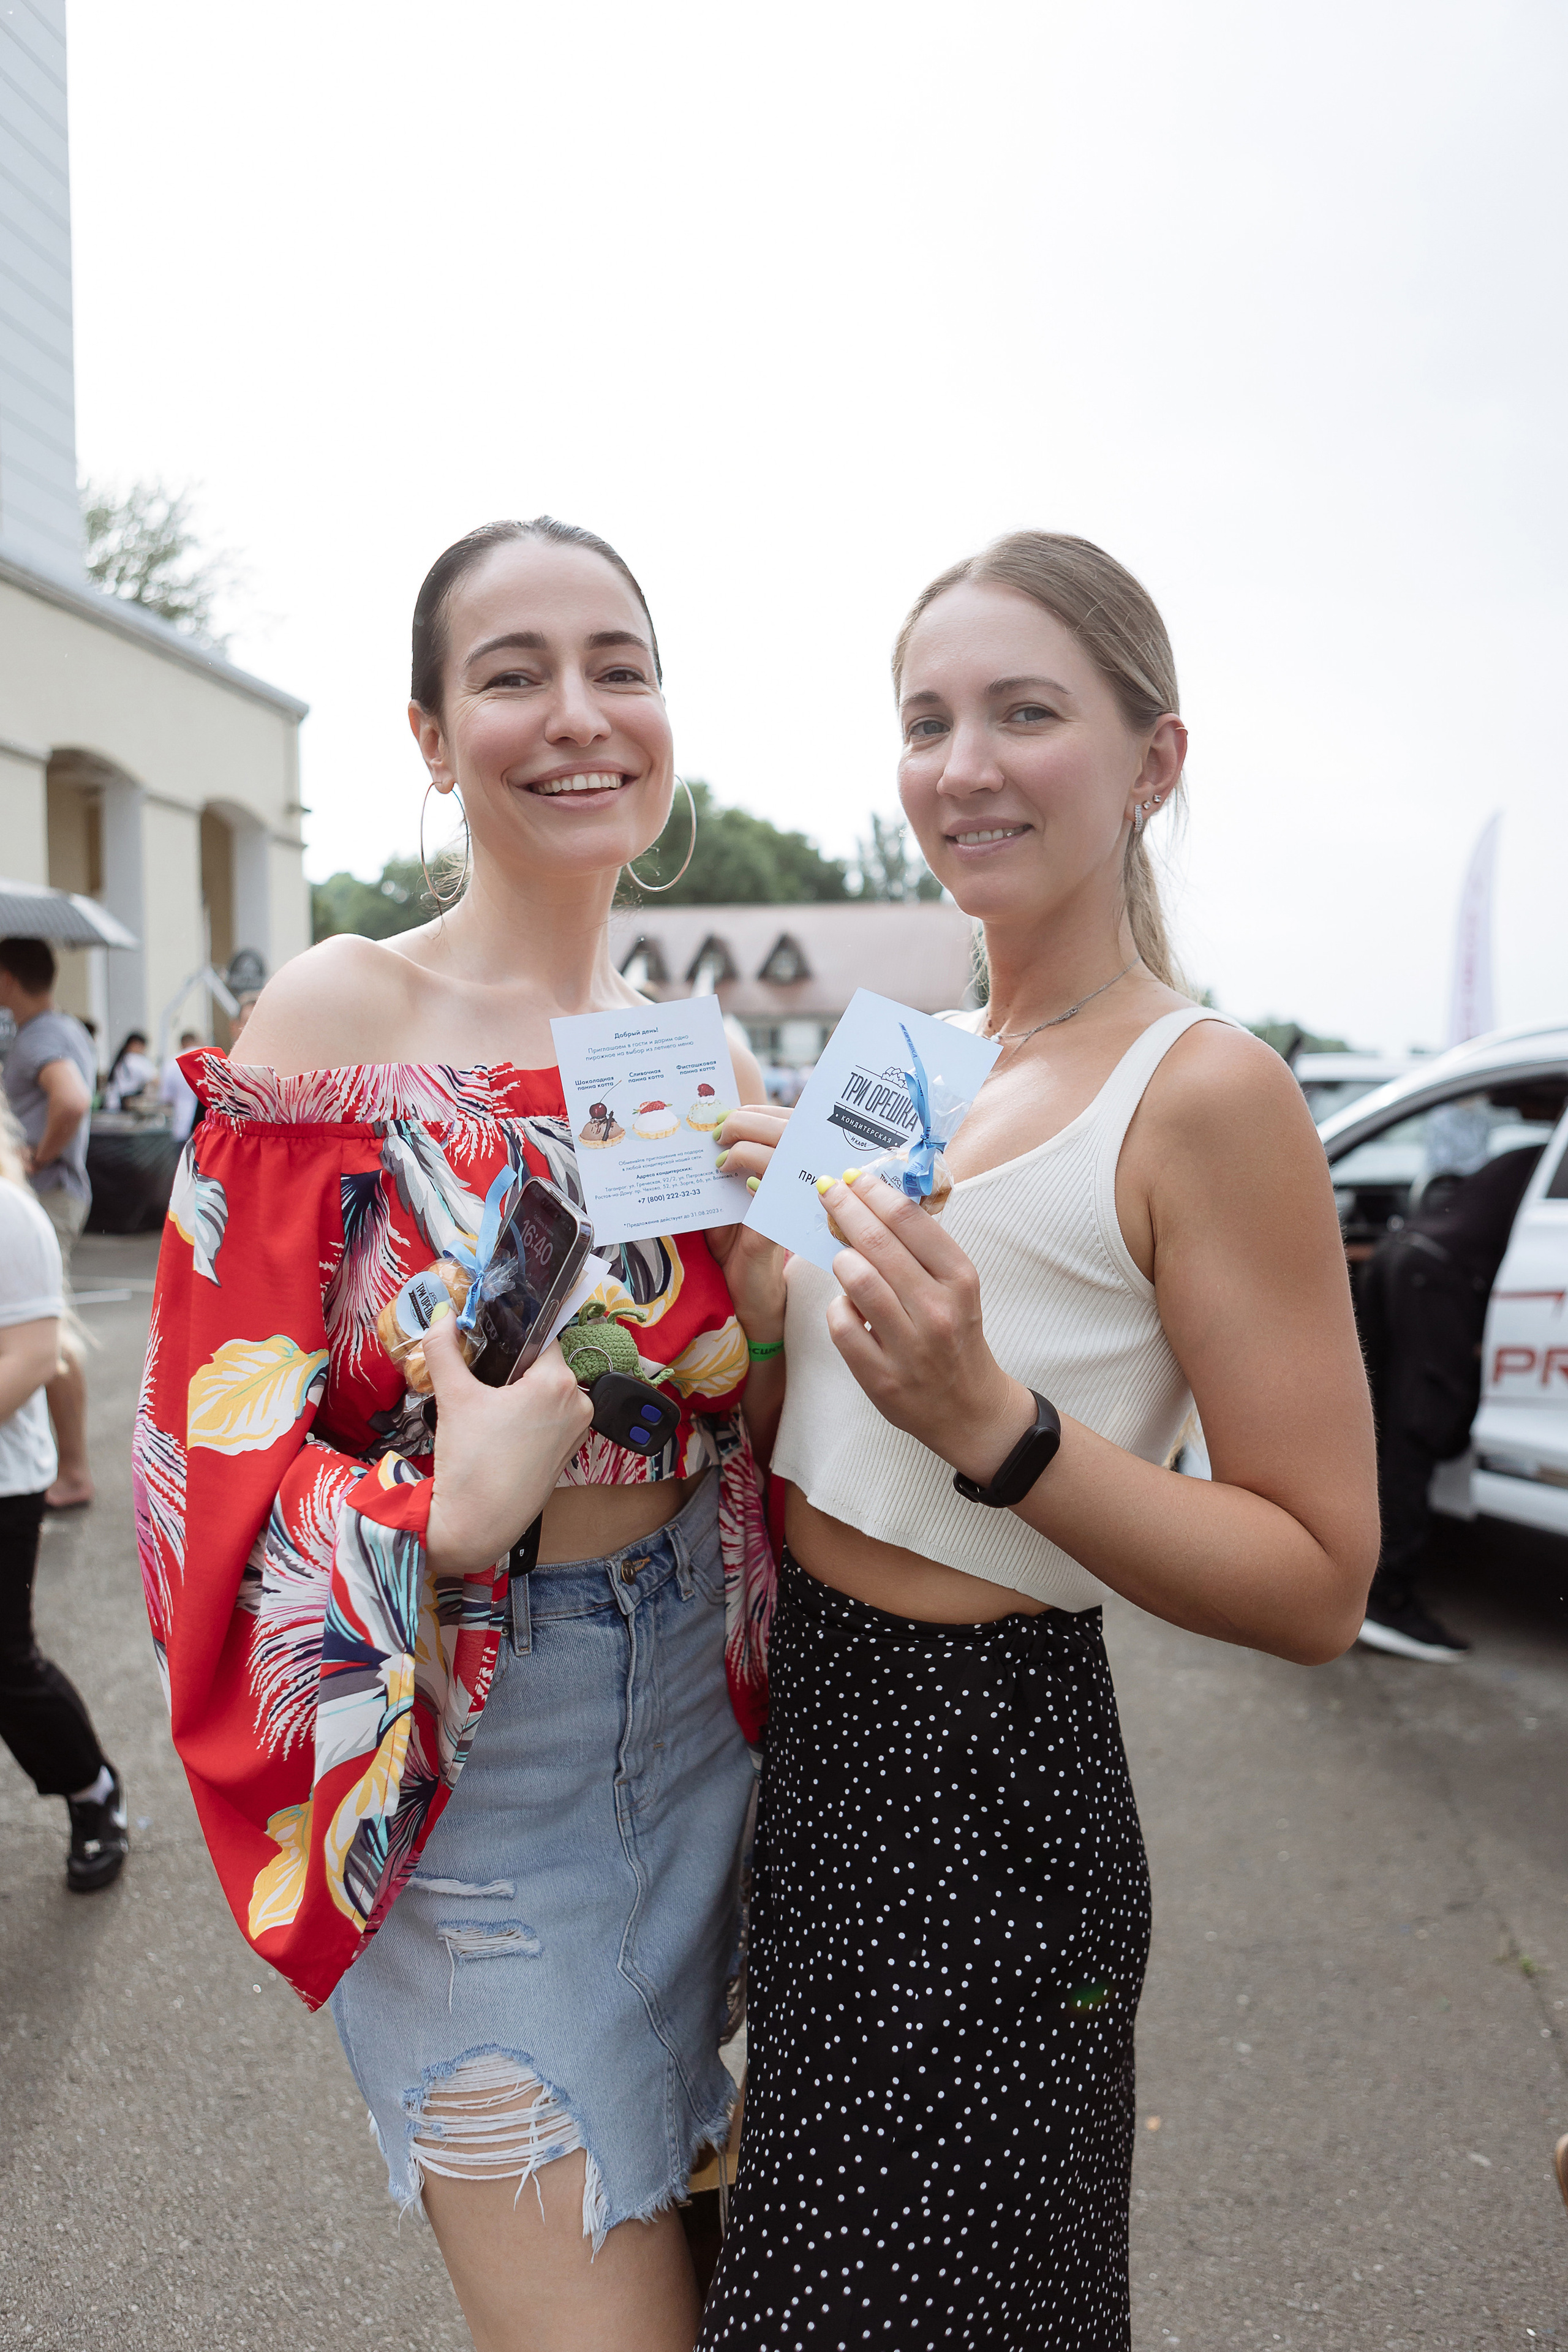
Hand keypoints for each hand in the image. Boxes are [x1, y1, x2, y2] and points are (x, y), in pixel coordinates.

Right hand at [422, 1313, 593, 1576]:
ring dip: (521, 1393)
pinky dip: (530, 1418)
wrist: (478, 1524)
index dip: (512, 1335)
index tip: (488, 1339)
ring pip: (547, 1393)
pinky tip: (500, 1430)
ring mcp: (577, 1431)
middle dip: (512, 1367)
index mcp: (558, 1381)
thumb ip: (444, 1348)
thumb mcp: (453, 1396)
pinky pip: (551, 1419)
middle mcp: (579, 1402)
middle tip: (479, 1380)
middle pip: (543, 1366)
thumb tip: (441, 1314)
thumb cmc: (471, 1461)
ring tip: (487, 1409)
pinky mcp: (569, 1453)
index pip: (540, 1337)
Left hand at [706, 1104, 791, 1338]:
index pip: (787, 1123)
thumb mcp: (729, 1200)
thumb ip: (728, 1170)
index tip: (731, 1110)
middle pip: (788, 1130)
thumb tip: (704, 1132)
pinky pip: (772, 1190)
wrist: (747, 1295)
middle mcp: (797, 1184)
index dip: (760, 1110)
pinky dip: (752, 1174)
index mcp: (789, 1171)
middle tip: (719, 1129)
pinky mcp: (777, 1227)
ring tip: (722, 1153)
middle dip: (750, 1120)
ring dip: (747, 1143)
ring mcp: (791, 1204)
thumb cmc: (736, 1245)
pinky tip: (733, 1176)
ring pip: (782, 1153)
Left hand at [811, 1174, 1035, 1484]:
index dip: (873, 1191)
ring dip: (841, 1259)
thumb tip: (872, 1200)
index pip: (909, 1220)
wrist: (968, 1408)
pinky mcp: (881, 1378)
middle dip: (844, 1208)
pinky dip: (838, 1309)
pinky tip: (849, 1308)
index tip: (853, 1177)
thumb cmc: (954, 1334)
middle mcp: (937, 1309)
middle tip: (827, 1190)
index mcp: (960, 1279)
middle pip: (876, 1242)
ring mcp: (909, 1346)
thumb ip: (921, 1249)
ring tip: (843, 1257)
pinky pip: (841, 1324)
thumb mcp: (954, 1287)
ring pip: (856, 1280)